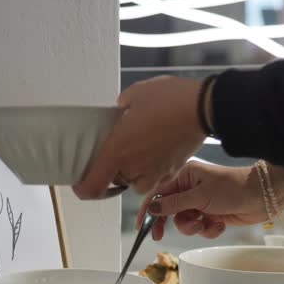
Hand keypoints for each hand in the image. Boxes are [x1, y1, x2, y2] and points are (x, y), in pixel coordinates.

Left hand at [73, 76, 207, 198]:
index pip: (91, 187)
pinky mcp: (172, 172)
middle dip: (115, 167)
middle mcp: (135, 168)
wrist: (204, 108)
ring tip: (141, 145)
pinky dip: (153, 167)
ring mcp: (155, 173)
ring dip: (134, 170)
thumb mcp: (133, 95)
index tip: (79, 181)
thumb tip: (121, 113)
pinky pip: (155, 177)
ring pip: (135, 181)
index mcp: (118, 152)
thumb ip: (120, 109)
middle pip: (115, 180)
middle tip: (121, 145)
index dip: (82, 188)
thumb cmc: (169, 99)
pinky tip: (158, 145)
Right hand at [136, 161, 283, 239]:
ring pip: (184, 222)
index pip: (158, 194)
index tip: (141, 226)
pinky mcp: (212, 214)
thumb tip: (150, 208)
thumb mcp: (199, 196)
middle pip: (169, 210)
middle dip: (170, 223)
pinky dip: (208, 229)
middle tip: (160, 236)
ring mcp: (201, 202)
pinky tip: (219, 224)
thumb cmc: (232, 188)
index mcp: (184, 176)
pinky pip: (200, 228)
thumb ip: (173, 204)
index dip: (148, 210)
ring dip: (193, 227)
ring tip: (205, 224)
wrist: (263, 196)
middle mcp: (190, 188)